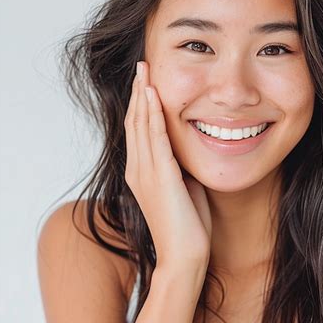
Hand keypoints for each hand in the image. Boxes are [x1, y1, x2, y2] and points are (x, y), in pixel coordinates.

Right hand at [124, 60, 211, 269]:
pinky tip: (154, 95)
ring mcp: (146, 172)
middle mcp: (137, 168)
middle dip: (139, 91)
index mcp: (141, 171)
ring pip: (141, 124)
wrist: (185, 256)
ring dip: (144, 95)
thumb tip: (185, 148)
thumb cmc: (187, 224)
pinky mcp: (160, 176)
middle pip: (135, 120)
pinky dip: (153, 114)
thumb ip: (177, 166)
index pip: (138, 129)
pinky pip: (155, 137)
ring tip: (145, 70)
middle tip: (142, 66)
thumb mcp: (181, 187)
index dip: (141, 103)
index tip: (147, 81)